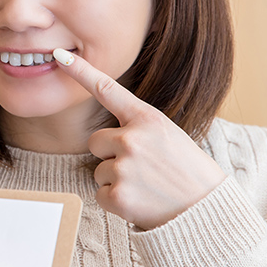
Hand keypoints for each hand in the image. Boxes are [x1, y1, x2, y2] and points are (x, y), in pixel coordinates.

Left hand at [56, 51, 225, 229]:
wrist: (206, 210)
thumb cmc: (187, 172)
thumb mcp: (169, 136)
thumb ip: (138, 128)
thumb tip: (107, 135)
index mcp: (147, 119)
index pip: (108, 89)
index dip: (81, 71)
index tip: (60, 55)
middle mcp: (132, 139)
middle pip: (95, 141)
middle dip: (109, 154)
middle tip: (142, 168)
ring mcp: (123, 167)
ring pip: (99, 170)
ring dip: (116, 180)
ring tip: (147, 186)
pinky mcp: (117, 195)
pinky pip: (99, 194)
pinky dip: (116, 201)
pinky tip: (140, 201)